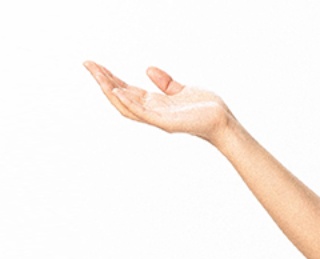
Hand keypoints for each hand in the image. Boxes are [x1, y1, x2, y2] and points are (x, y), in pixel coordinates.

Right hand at [83, 62, 229, 141]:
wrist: (223, 121)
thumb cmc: (205, 109)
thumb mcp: (181, 90)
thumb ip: (164, 82)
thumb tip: (148, 69)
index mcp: (154, 104)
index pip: (125, 90)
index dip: (109, 78)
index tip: (94, 65)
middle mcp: (153, 113)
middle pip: (121, 97)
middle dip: (103, 81)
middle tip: (87, 64)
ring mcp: (158, 119)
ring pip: (127, 106)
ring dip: (110, 91)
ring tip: (96, 75)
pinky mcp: (166, 123)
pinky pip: (142, 113)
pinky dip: (128, 103)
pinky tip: (117, 91)